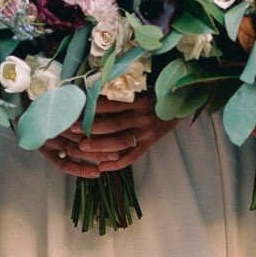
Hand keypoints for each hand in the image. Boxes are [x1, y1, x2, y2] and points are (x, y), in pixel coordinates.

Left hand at [41, 91, 174, 176]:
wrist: (182, 102)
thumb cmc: (156, 94)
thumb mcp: (141, 89)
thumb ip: (121, 94)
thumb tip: (92, 94)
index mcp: (138, 101)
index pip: (111, 105)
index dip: (92, 108)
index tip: (75, 109)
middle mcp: (142, 117)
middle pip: (112, 125)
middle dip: (91, 128)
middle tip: (72, 129)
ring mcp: (147, 132)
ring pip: (120, 142)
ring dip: (99, 146)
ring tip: (82, 148)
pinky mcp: (150, 143)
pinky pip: (132, 156)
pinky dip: (117, 163)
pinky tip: (102, 167)